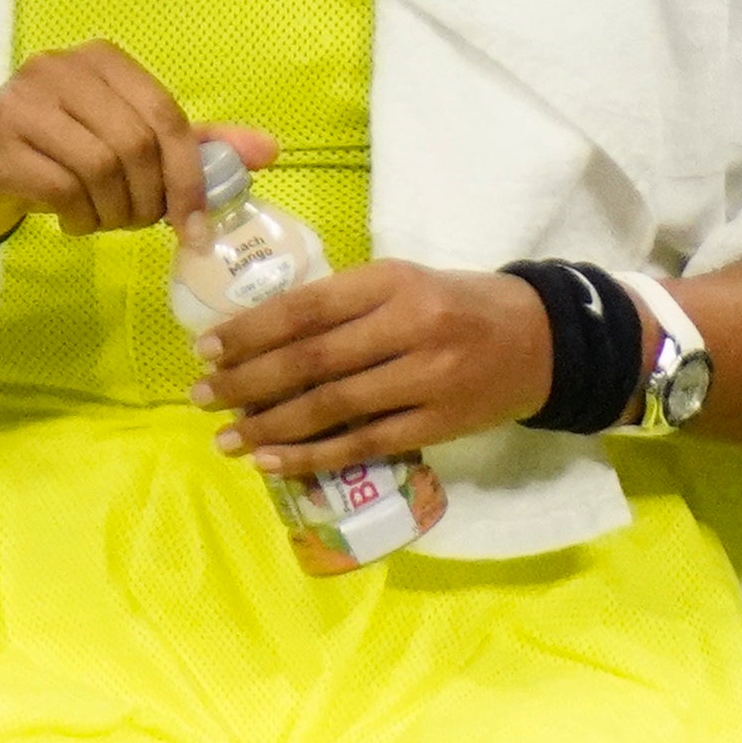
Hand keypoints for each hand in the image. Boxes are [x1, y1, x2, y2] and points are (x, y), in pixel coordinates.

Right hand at [0, 43, 199, 240]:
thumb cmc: (55, 153)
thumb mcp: (126, 142)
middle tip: (136, 223)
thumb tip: (270, 150)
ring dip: (112, 212)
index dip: (189, 177)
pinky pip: (62, 188)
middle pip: (136, 144)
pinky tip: (70, 220)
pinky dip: (78, 216)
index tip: (193, 226)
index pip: (166, 116)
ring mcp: (26, 100)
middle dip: (148, 200)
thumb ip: (193, 145)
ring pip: (100, 166)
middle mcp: (63, 67)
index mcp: (104, 60)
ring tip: (100, 221)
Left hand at [196, 261, 560, 476]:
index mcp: (392, 281)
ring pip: (333, 407)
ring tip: (227, 438)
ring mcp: (427, 378)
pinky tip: (274, 462)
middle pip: (311, 360)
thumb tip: (261, 337)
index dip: (250, 331)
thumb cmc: (456, 305)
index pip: (306, 308)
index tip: (206, 348)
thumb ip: (345, 304)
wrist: (541, 339)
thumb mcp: (404, 282)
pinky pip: (364, 444)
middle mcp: (409, 326)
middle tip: (200, 396)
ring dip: (271, 425)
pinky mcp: (440, 423)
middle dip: (247, 382)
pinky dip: (314, 456)